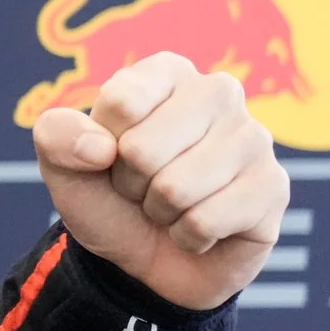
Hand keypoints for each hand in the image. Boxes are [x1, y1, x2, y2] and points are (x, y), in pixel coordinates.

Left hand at [33, 52, 289, 310]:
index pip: (120, 104)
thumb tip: (100, 148)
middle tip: (143, 186)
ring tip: (169, 204)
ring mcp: (253, 138)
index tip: (112, 153)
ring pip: (177, 188)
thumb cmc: (108, 197)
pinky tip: (198, 227)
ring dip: (160, 210)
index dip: (100, 144)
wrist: (143, 258)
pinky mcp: (272, 185)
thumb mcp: (63, 163)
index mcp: (167, 72)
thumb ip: (57, 135)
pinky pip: (207, 220)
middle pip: (144, 149)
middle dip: (131, 182)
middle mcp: (218, 93)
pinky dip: (188, 236)